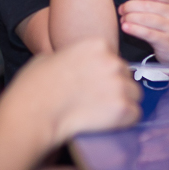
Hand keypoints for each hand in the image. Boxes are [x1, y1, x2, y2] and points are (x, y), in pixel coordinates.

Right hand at [9, 39, 141, 148]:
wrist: (34, 113)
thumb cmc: (34, 86)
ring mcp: (119, 85)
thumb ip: (70, 57)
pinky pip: (134, 115)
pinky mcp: (122, 109)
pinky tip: (106, 124)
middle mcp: (113, 61)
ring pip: (134, 95)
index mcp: (97, 45)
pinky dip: (124, 121)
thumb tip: (71, 63)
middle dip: (115, 88)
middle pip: (126, 76)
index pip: (114, 58)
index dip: (104, 73)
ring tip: (101, 114)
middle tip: (97, 101)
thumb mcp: (49, 58)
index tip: (93, 84)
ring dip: (122, 104)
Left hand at [119, 0, 168, 65]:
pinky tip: (125, 27)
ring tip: (122, 20)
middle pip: (149, 5)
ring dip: (130, 18)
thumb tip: (130, 1)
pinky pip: (147, 33)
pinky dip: (134, 29)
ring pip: (146, 19)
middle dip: (131, 6)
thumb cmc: (168, 30)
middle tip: (121, 10)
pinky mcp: (165, 42)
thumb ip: (152, 5)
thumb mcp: (166, 14)